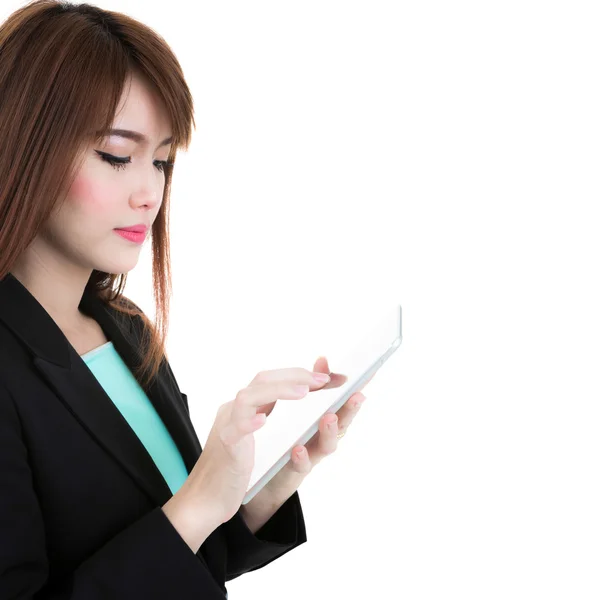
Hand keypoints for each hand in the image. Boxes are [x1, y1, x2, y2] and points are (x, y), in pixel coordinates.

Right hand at [184, 365, 334, 525]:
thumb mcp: (252, 437)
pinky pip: (235, 430)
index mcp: (242, 409)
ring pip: (248, 398)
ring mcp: (227, 428)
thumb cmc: (231, 469)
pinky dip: (249, 422)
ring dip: (277, 392)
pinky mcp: (225, 448)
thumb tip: (300, 399)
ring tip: (304, 393)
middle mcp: (233, 412)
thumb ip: (268, 416)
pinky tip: (263, 420)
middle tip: (323, 380)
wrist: (204, 499)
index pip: (269, 380)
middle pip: (261, 381)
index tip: (324, 376)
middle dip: (295, 376)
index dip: (296, 374)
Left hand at [258, 355, 374, 501]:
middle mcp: (323, 437)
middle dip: (350, 409)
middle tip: (356, 396)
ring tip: (328, 418)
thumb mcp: (300, 409)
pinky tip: (298, 449)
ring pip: (327, 445)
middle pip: (342, 423)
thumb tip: (323, 360)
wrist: (265, 476)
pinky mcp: (294, 470)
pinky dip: (302, 457)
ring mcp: (312, 454)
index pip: (344, 402)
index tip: (368, 375)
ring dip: (329, 431)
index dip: (358, 390)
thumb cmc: (287, 437)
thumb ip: (312, 384)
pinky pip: (301, 466)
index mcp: (325, 419)